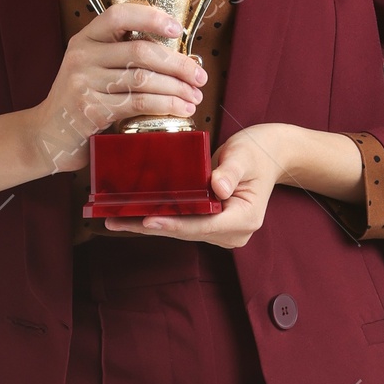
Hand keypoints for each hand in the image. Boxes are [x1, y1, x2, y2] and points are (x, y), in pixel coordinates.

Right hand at [27, 3, 204, 176]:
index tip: (177, 28)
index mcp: (85, 38)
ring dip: (176, 88)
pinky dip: (165, 105)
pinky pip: (138, 102)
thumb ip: (120, 55)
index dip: (151, 17)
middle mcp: (82, 56)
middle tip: (199, 76)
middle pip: (141, 50)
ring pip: (143, 78)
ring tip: (194, 96)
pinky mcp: (91, 109)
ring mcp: (84, 82)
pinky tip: (180, 109)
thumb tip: (173, 53)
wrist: (48, 135)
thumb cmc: (79, 101)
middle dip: (178, 63)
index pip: (120, 15)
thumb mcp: (92, 68)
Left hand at [109, 124, 290, 248]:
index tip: (149, 219)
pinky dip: (159, 218)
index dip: (175, 224)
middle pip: (187, 232)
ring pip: (181, 230)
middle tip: (115, 222)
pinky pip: (182, 223)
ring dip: (149, 224)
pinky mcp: (211, 225)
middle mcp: (232, 232)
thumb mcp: (244, 156)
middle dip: (151, 227)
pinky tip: (132, 215)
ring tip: (115, 220)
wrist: (269, 155)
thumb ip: (231, 171)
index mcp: (245, 218)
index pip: (204, 225)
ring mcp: (221, 232)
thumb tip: (218, 188)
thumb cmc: (258, 152)